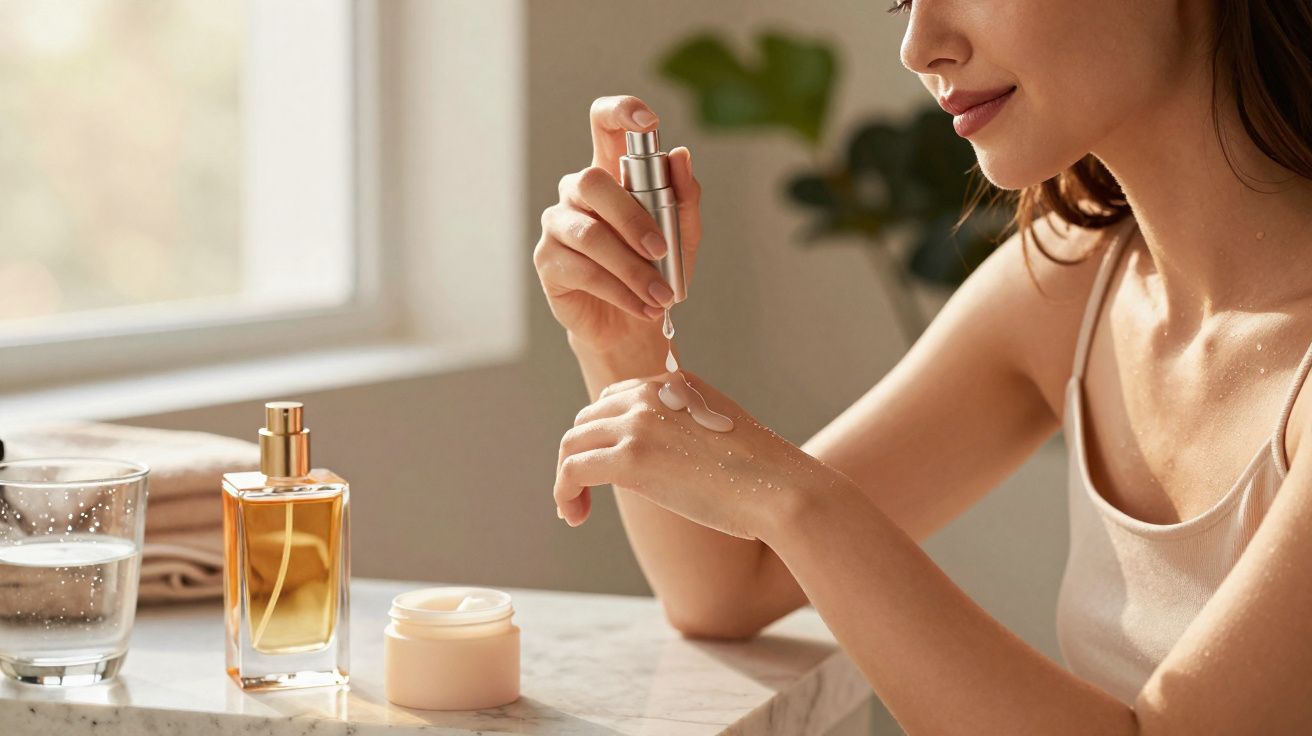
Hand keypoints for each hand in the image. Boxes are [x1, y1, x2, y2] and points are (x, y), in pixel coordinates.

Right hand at [533, 95, 702, 350]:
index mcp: (612, 173)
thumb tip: (680, 155)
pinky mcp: (547, 260)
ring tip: (660, 295)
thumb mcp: (682, 235)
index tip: (649, 121)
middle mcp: (578, 191)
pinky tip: (641, 306)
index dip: (620, 112)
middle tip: (661, 249)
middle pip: (591, 181)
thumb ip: (683, 196)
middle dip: (632, 217)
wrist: (631, 326)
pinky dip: (619, 290)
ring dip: (631, 267)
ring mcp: (557, 223)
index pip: (603, 124)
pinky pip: (582, 269)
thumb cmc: (654, 272)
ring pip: (589, 234)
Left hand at [554, 371, 841, 540]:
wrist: (781, 488)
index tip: (603, 469)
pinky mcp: (629, 459)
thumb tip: (665, 461)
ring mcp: (638, 424)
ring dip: (566, 478)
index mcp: (674, 383)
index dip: (602, 436)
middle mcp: (650, 395)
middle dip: (581, 455)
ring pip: (572, 443)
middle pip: (587, 420)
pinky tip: (575, 515)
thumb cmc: (762, 475)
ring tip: (575, 510)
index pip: (613, 400)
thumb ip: (685, 433)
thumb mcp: (719, 434)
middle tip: (584, 493)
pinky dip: (564, 493)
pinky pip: (572, 470)